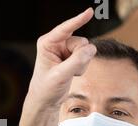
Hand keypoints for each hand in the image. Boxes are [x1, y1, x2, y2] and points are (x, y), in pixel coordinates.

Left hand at [19, 8, 95, 125]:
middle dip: (80, 57)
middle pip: (81, 42)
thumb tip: (91, 48)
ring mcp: (65, 50)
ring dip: (81, 64)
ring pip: (86, 49)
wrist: (46, 101)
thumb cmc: (46, 88)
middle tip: (69, 71)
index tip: (89, 11)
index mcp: (47, 43)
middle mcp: (56, 43)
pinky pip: (87, 57)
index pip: (65, 29)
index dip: (78, 20)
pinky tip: (71, 74)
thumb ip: (76, 61)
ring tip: (68, 73)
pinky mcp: (72, 57)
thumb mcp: (60, 75)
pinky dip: (82, 67)